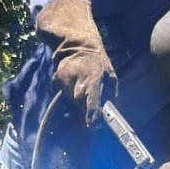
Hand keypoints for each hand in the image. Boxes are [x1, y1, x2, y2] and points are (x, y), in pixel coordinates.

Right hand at [35, 0, 117, 125]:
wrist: (77, 44)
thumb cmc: (98, 63)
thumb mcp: (111, 75)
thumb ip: (111, 93)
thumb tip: (112, 113)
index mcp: (93, 77)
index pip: (92, 98)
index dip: (92, 111)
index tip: (94, 124)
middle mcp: (78, 78)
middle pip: (79, 103)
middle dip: (86, 108)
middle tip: (92, 109)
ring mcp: (66, 78)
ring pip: (72, 100)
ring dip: (78, 100)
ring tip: (84, 87)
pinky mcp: (57, 79)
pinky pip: (65, 94)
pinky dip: (70, 93)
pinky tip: (75, 83)